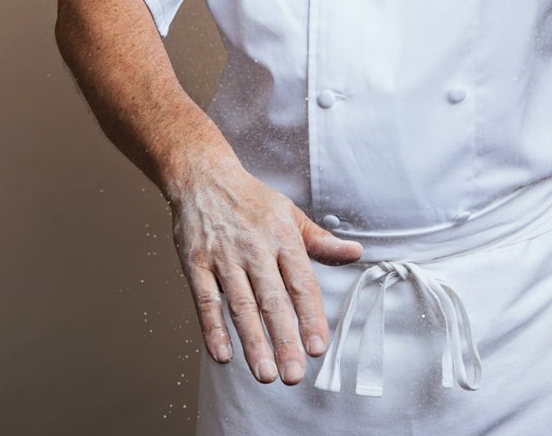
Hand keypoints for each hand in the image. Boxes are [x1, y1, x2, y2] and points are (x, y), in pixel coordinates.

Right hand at [169, 155, 362, 385]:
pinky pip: (205, 300)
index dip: (311, 316)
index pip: (301, 282)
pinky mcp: (196, 263)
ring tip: (265, 374)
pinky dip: (212, 329)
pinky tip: (223, 355)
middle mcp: (255, 248)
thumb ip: (321, 241)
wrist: (204, 176)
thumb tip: (356, 253)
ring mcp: (223, 257)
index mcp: (282, 237)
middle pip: (272, 300)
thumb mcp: (291, 214)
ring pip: (241, 305)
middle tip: (294, 375)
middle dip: (284, 339)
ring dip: (252, 341)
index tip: (318, 347)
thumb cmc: (252, 200)